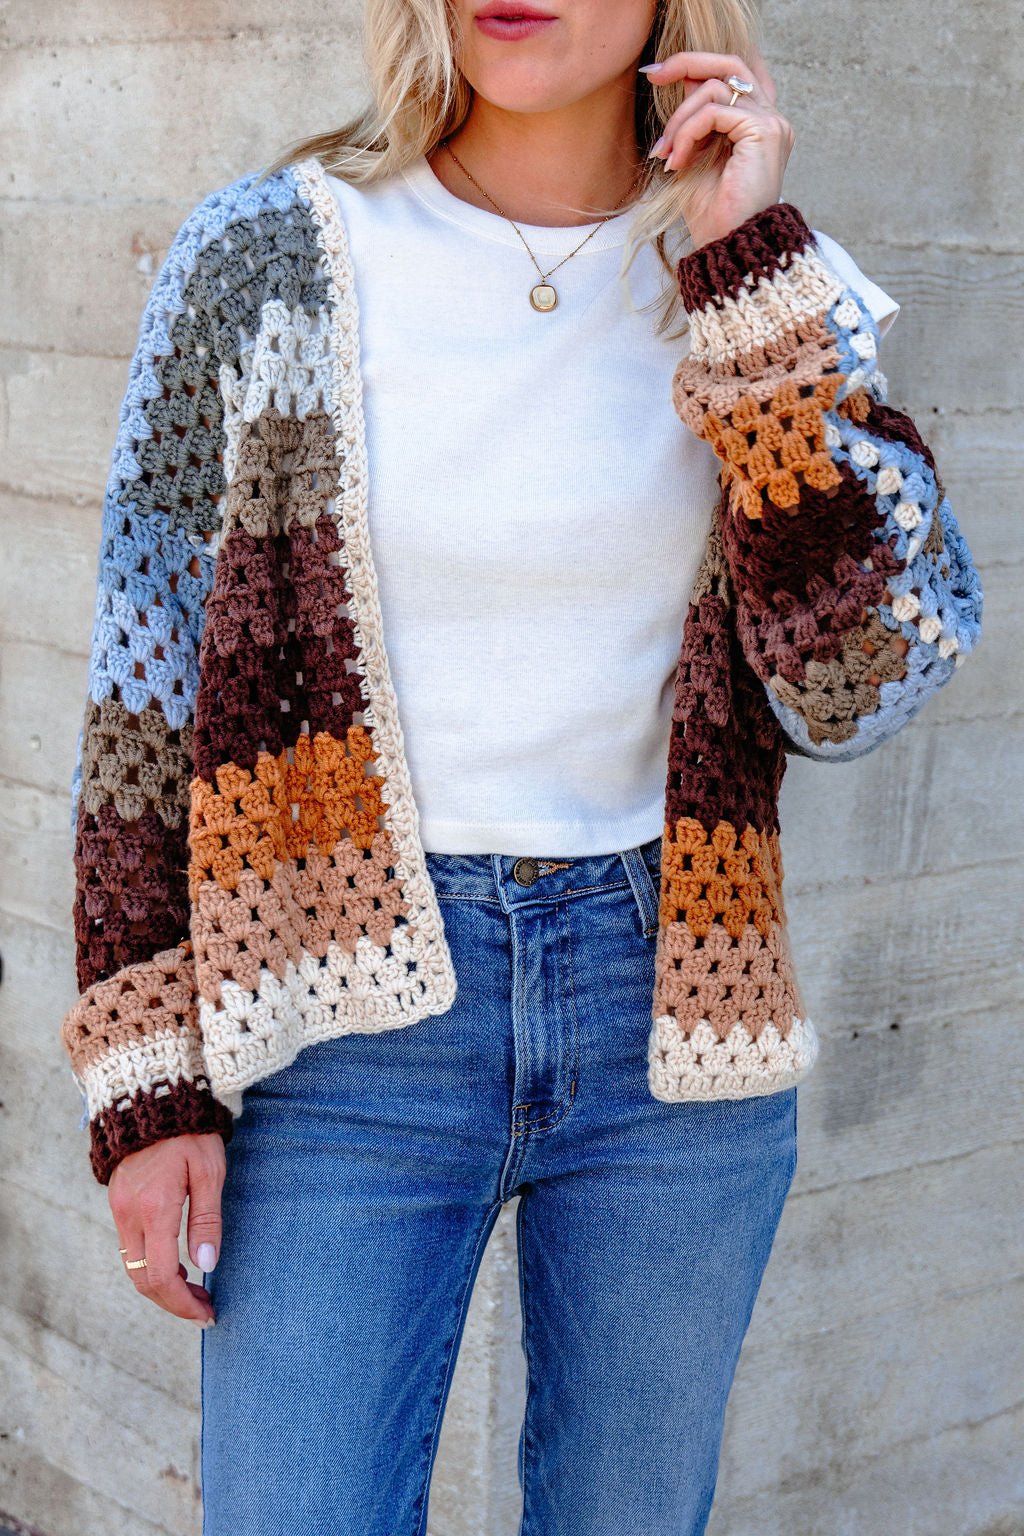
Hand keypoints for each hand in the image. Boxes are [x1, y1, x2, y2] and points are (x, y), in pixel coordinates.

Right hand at [108, 1131, 225, 1325]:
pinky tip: (176, 1264)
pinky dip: (151, 1265)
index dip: (183, 1304)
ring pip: (133, 1267)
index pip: (160, 1277)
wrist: (152, 1096)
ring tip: (194, 1291)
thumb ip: (207, 1219)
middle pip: (142, 1280)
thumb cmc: (190, 1131)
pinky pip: (130, 1248)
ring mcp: (120, 1209)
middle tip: (204, 1308)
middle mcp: (130, 1215)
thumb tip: (207, 1266)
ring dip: (161, 1286)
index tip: (207, 1313)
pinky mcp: (119, 1202)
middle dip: (173, 1302)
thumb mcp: (209, 1171)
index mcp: (154, 1210)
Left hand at [643, 49, 794, 248]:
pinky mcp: (763, 132)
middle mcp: (771, 119)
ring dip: (679, 120)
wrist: (727, 248)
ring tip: (666, 154)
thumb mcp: (694, 157)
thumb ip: (693, 120)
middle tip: (652, 74)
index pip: (731, 75)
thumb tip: (682, 81)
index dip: (695, 64)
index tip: (655, 73)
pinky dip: (688, 132)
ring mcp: (772, 124)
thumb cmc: (711, 215)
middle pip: (730, 63)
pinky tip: (678, 162)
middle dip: (686, 62)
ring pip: (715, 89)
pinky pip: (714, 111)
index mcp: (758, 125)